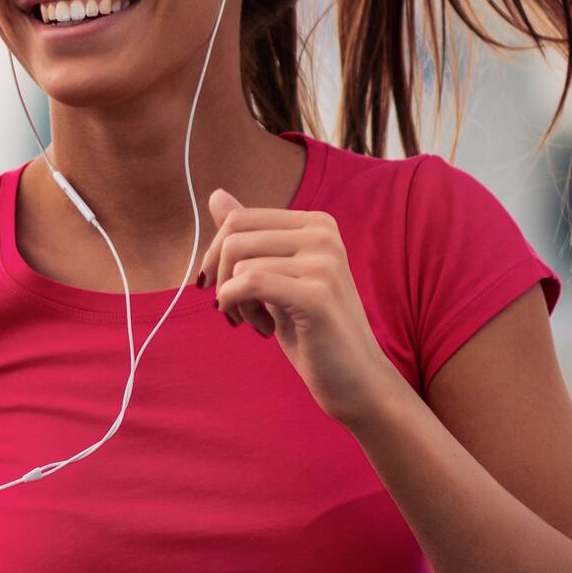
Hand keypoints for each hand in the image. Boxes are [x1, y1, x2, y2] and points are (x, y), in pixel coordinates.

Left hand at [195, 186, 396, 426]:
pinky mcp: (317, 294)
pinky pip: (248, 284)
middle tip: (232, 309)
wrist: (355, 378)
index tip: (223, 287)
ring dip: (234, 301)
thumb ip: (252, 236)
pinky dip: (238, 307)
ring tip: (256, 323)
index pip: (239, 218)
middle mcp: (324, 234)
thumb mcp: (277, 276)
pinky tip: (261, 328)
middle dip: (220, 277)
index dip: (216, 255)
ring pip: (239, 264)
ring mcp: (324, 262)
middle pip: (234, 236)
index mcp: (317, 223)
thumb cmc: (313, 330)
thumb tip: (216, 194)